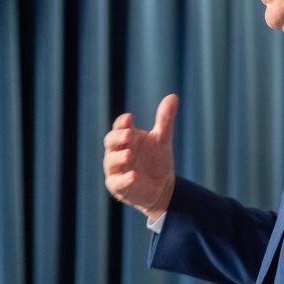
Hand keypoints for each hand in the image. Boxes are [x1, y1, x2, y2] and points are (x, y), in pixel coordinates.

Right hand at [102, 94, 178, 220]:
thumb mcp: (162, 139)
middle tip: (129, 135)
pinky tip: (133, 176)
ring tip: (130, 154)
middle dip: (118, 138)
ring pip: (111, 162)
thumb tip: (173, 96)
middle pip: (110, 142)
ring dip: (119, 157)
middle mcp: (117, 152)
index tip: (129, 118)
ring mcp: (116, 170)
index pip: (119, 127)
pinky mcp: (118, 186)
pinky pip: (117, 183)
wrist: (162, 187)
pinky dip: (124, 179)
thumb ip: (165, 119)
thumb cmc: (158, 160)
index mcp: (127, 138)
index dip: (122, 123)